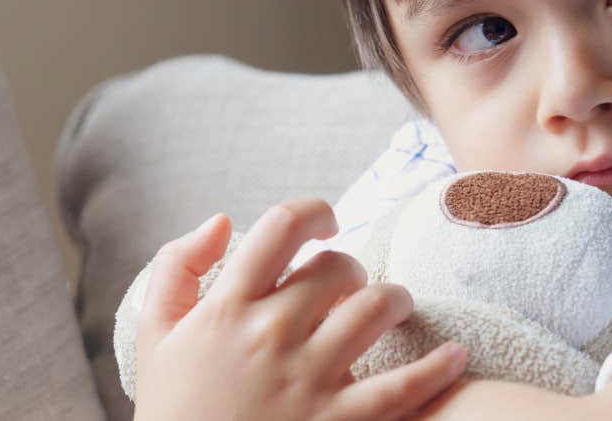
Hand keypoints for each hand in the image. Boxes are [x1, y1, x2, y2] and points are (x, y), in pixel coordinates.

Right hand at [133, 197, 467, 420]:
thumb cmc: (176, 411)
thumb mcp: (155, 337)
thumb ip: (176, 268)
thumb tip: (222, 220)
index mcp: (226, 309)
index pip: (283, 226)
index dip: (315, 212)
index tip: (328, 224)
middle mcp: (270, 336)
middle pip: (339, 266)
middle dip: (352, 268)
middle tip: (350, 286)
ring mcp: (308, 380)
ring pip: (378, 307)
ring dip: (397, 300)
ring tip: (396, 309)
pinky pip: (404, 386)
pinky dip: (440, 366)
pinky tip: (456, 355)